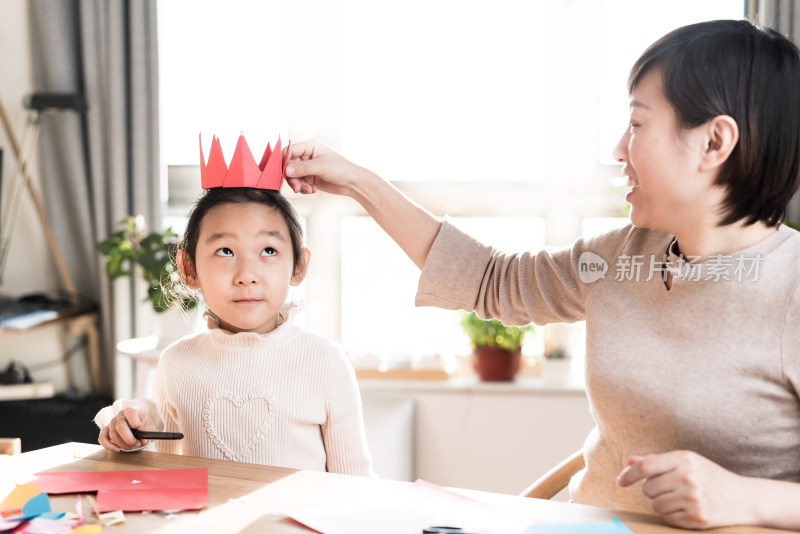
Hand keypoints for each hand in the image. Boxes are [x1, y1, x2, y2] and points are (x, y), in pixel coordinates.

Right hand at [97, 407, 157, 451]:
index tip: (140, 429)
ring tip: (132, 446)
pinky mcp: (106, 431)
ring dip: (123, 444)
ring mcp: (111, 423)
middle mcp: (119, 416)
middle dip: (129, 439)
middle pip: (120, 427)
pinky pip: (102, 439)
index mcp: (130, 411)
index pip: (130, 412)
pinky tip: (118, 449)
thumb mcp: (149, 426)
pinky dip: (109, 446)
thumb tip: (143, 440)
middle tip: (137, 444)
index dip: (135, 423)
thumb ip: (147, 432)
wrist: (136, 425)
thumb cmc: (143, 425)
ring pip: (113, 435)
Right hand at [283, 140, 365, 195]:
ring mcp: (308, 167)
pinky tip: (313, 190)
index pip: (289, 151)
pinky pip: (299, 183)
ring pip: (293, 176)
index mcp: (310, 146)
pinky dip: (303, 188)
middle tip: (296, 187)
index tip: (282, 173)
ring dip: (298, 185)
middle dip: (291, 177)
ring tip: (308, 190)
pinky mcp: (310, 178)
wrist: (353, 182)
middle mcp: (307, 155)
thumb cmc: (341, 169)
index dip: (283, 161)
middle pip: (288, 165)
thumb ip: (303, 168)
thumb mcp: (321, 167)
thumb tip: (286, 170)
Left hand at [617, 450, 756, 528]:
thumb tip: (630, 461)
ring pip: (655, 504)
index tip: (620, 481)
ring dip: (660, 503)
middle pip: (648, 488)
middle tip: (668, 488)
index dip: (629, 475)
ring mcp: (693, 499)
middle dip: (652, 490)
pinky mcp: (697, 518)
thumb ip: (656, 461)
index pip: (646, 467)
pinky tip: (685, 508)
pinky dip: (671, 514)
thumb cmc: (709, 476)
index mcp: (684, 459)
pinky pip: (667, 518)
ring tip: (678, 498)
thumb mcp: (686, 461)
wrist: (743, 498)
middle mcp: (688, 478)